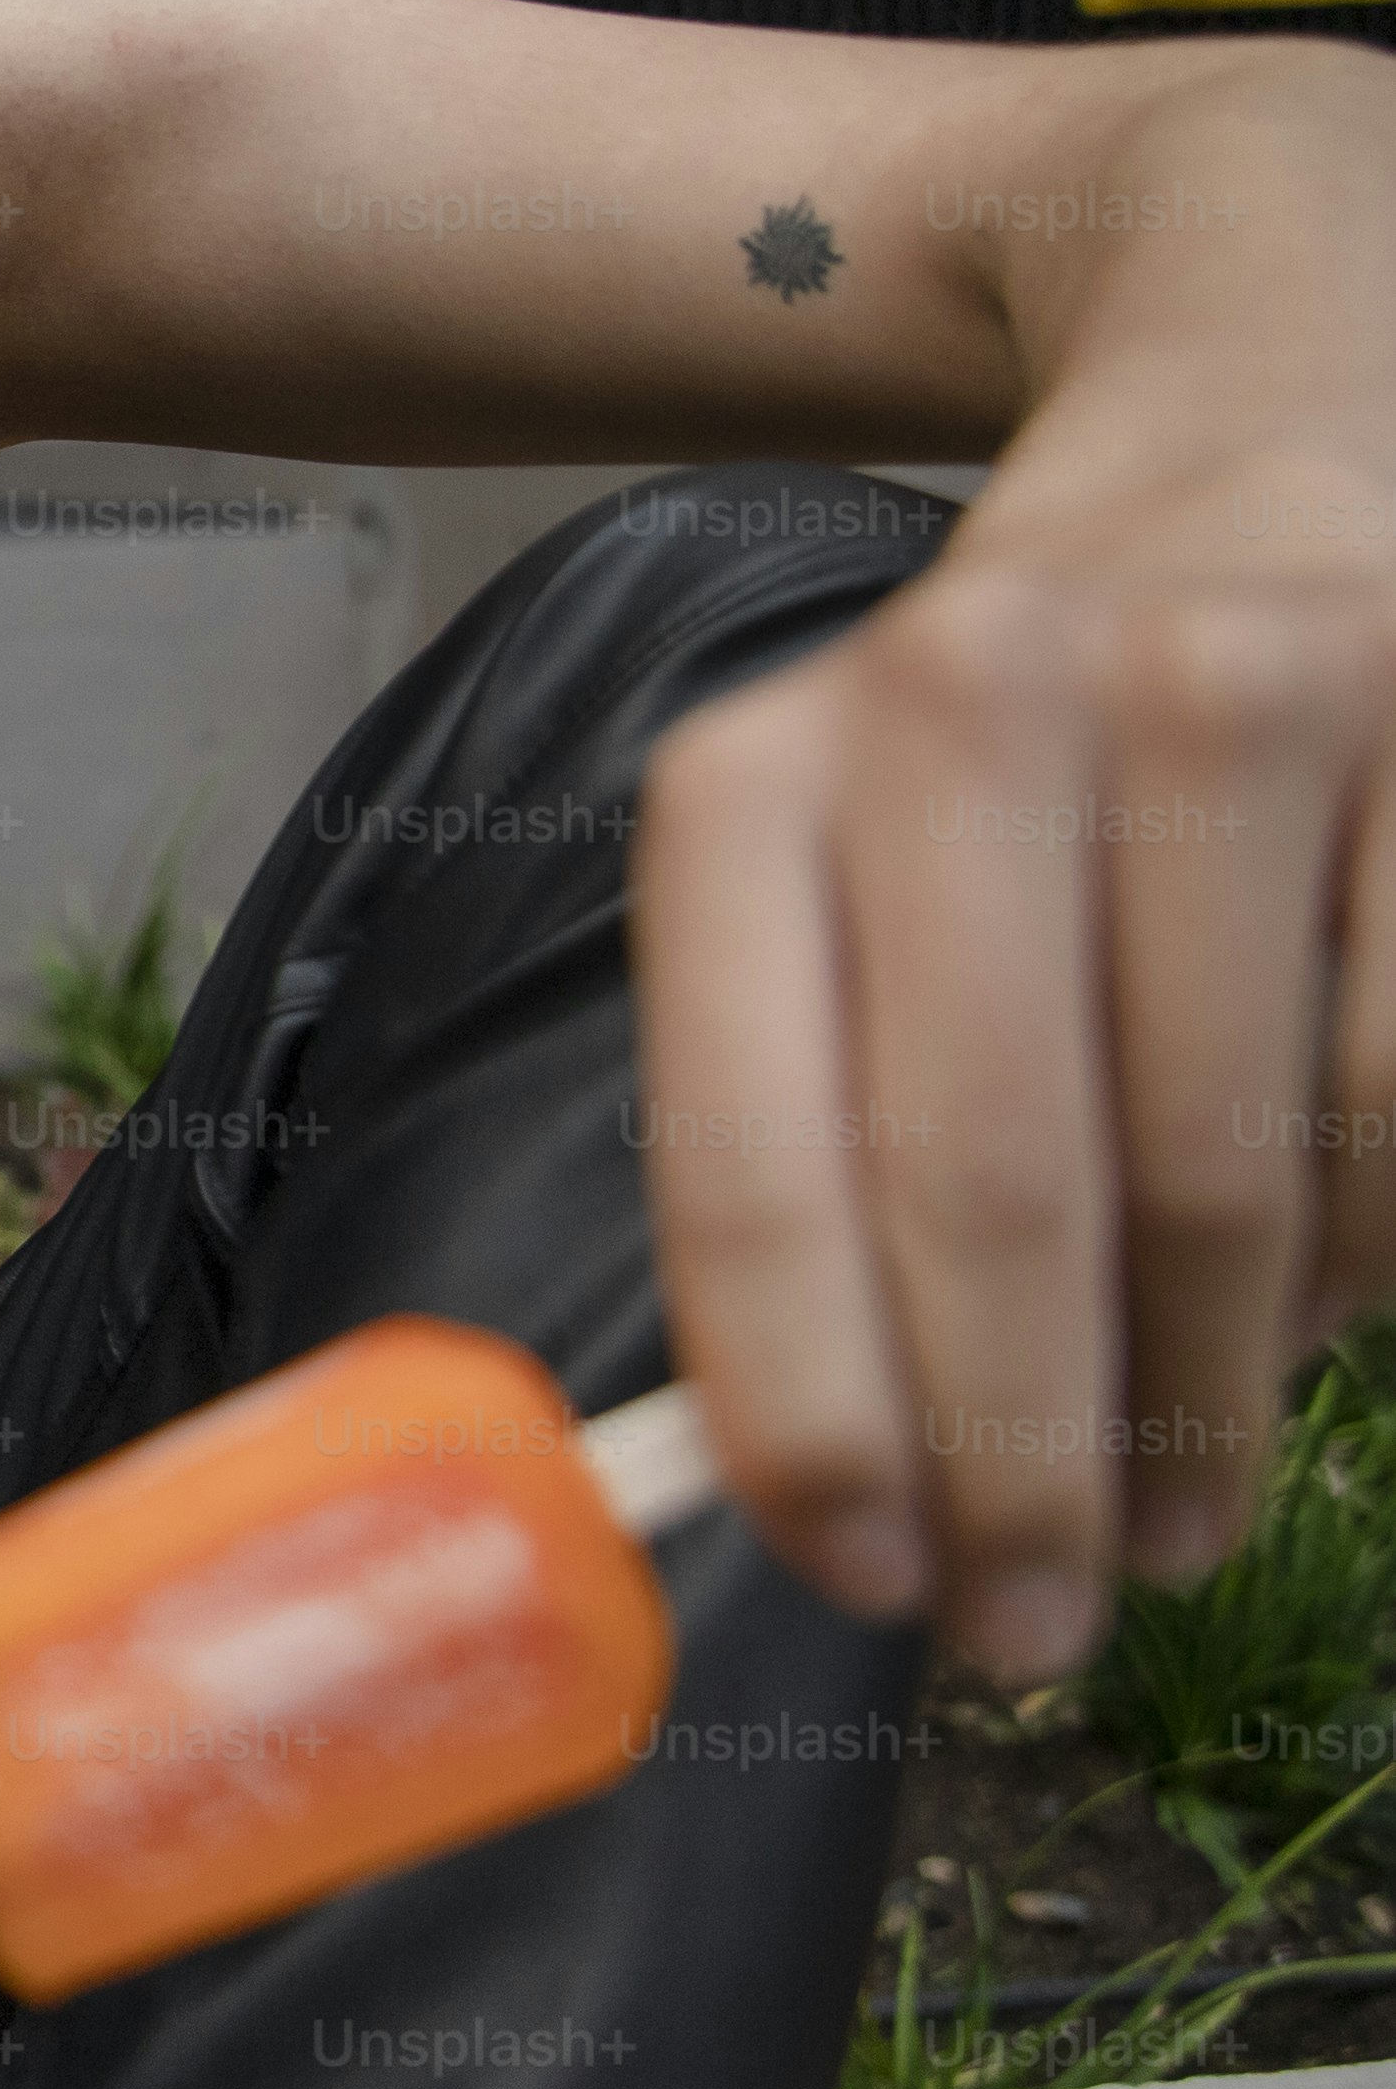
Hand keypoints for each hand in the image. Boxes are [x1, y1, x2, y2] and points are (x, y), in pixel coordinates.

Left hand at [637, 444, 1395, 1682]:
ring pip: (1227, 1177)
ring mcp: (1227, 696)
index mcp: (754, 787)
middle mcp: (966, 709)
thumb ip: (805, 1171)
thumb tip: (810, 1502)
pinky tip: (1321, 1300)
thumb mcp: (839, 905)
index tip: (864, 1585)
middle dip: (1022, 1463)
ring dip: (1206, 1400)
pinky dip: (1365, 1260)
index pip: (754, 1164)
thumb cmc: (1022, 780)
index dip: (814, 1412)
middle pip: (998, 1195)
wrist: (1268, 458)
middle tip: (1035, 1630)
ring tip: (1181, 1509)